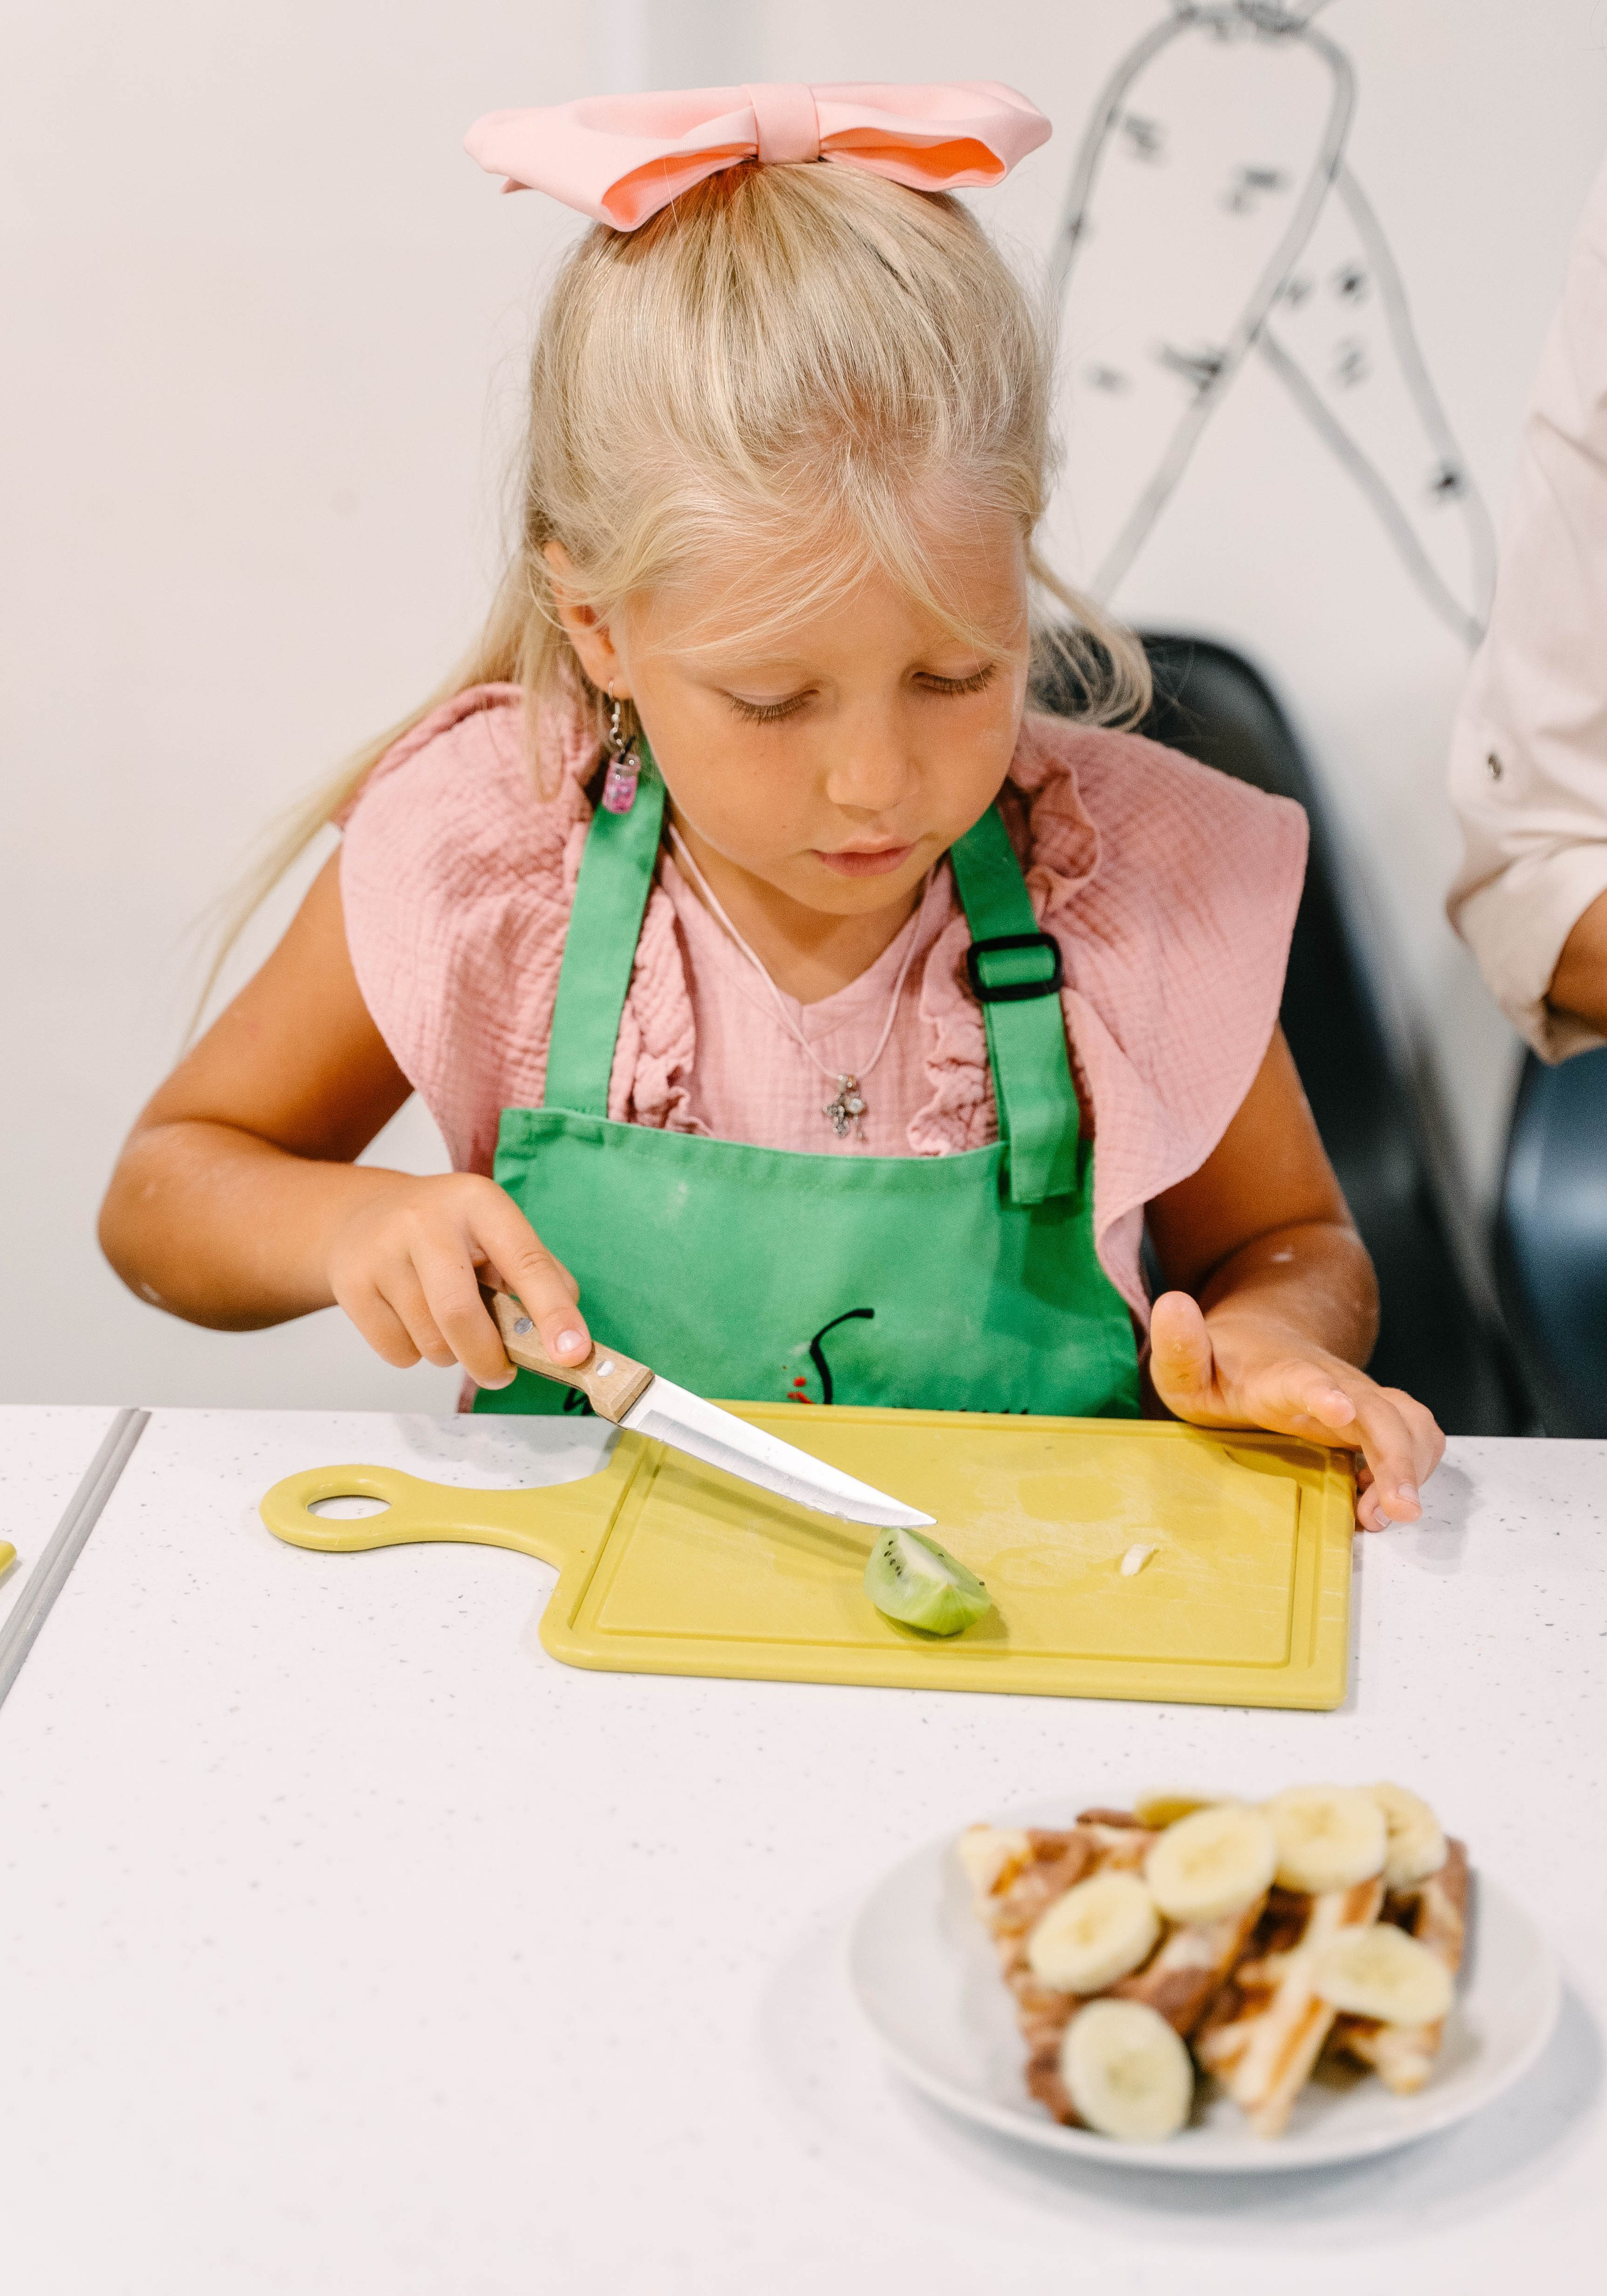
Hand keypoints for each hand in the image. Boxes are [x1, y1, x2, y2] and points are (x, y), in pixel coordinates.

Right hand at [325, 1173, 589, 1388]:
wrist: (364, 1215)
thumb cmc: (447, 1234)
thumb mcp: (497, 1234)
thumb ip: (539, 1278)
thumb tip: (568, 1339)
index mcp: (478, 1202)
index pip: (525, 1262)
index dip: (553, 1312)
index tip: (573, 1353)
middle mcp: (426, 1220)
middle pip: (460, 1313)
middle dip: (488, 1358)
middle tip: (500, 1373)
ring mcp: (381, 1250)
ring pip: (430, 1340)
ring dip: (451, 1354)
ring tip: (448, 1325)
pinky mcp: (351, 1283)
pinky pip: (398, 1351)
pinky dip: (415, 1354)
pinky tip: (413, 1322)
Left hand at [1148, 1291, 1443, 1530]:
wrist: (1262, 1342)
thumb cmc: (1222, 1366)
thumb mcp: (1186, 1364)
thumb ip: (1179, 1345)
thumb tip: (1173, 1304)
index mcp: (1278, 1375)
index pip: (1303, 1379)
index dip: (1322, 1394)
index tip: (1339, 1411)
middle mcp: (1331, 1383)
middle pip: (1378, 1412)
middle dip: (1394, 1458)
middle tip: (1394, 1511)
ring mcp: (1360, 1400)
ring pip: (1410, 1423)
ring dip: (1412, 1468)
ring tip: (1385, 1514)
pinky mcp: (1376, 1419)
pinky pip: (1416, 1438)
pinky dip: (1414, 1471)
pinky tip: (1382, 1502)